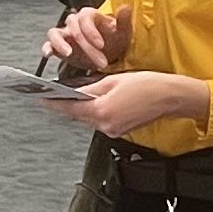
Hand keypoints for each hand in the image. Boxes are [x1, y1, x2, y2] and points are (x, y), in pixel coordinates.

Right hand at [42, 3, 132, 77]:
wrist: (110, 55)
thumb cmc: (114, 41)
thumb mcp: (123, 31)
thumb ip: (123, 20)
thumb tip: (126, 8)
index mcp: (89, 16)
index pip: (85, 17)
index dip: (91, 31)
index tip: (101, 45)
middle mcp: (75, 23)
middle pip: (74, 29)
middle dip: (87, 47)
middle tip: (100, 61)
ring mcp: (65, 34)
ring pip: (55, 33)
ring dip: (60, 43)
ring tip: (68, 53)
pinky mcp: (59, 47)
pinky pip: (48, 44)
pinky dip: (47, 48)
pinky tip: (49, 54)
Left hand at [45, 71, 210, 138]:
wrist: (170, 97)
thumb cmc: (147, 86)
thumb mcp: (113, 80)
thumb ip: (91, 88)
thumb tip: (76, 91)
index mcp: (102, 111)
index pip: (70, 109)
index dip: (54, 104)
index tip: (42, 99)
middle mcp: (106, 125)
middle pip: (79, 115)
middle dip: (71, 104)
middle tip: (60, 93)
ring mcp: (113, 130)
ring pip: (91, 118)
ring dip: (86, 108)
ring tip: (84, 94)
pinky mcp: (120, 131)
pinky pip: (103, 121)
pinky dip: (99, 111)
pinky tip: (102, 101)